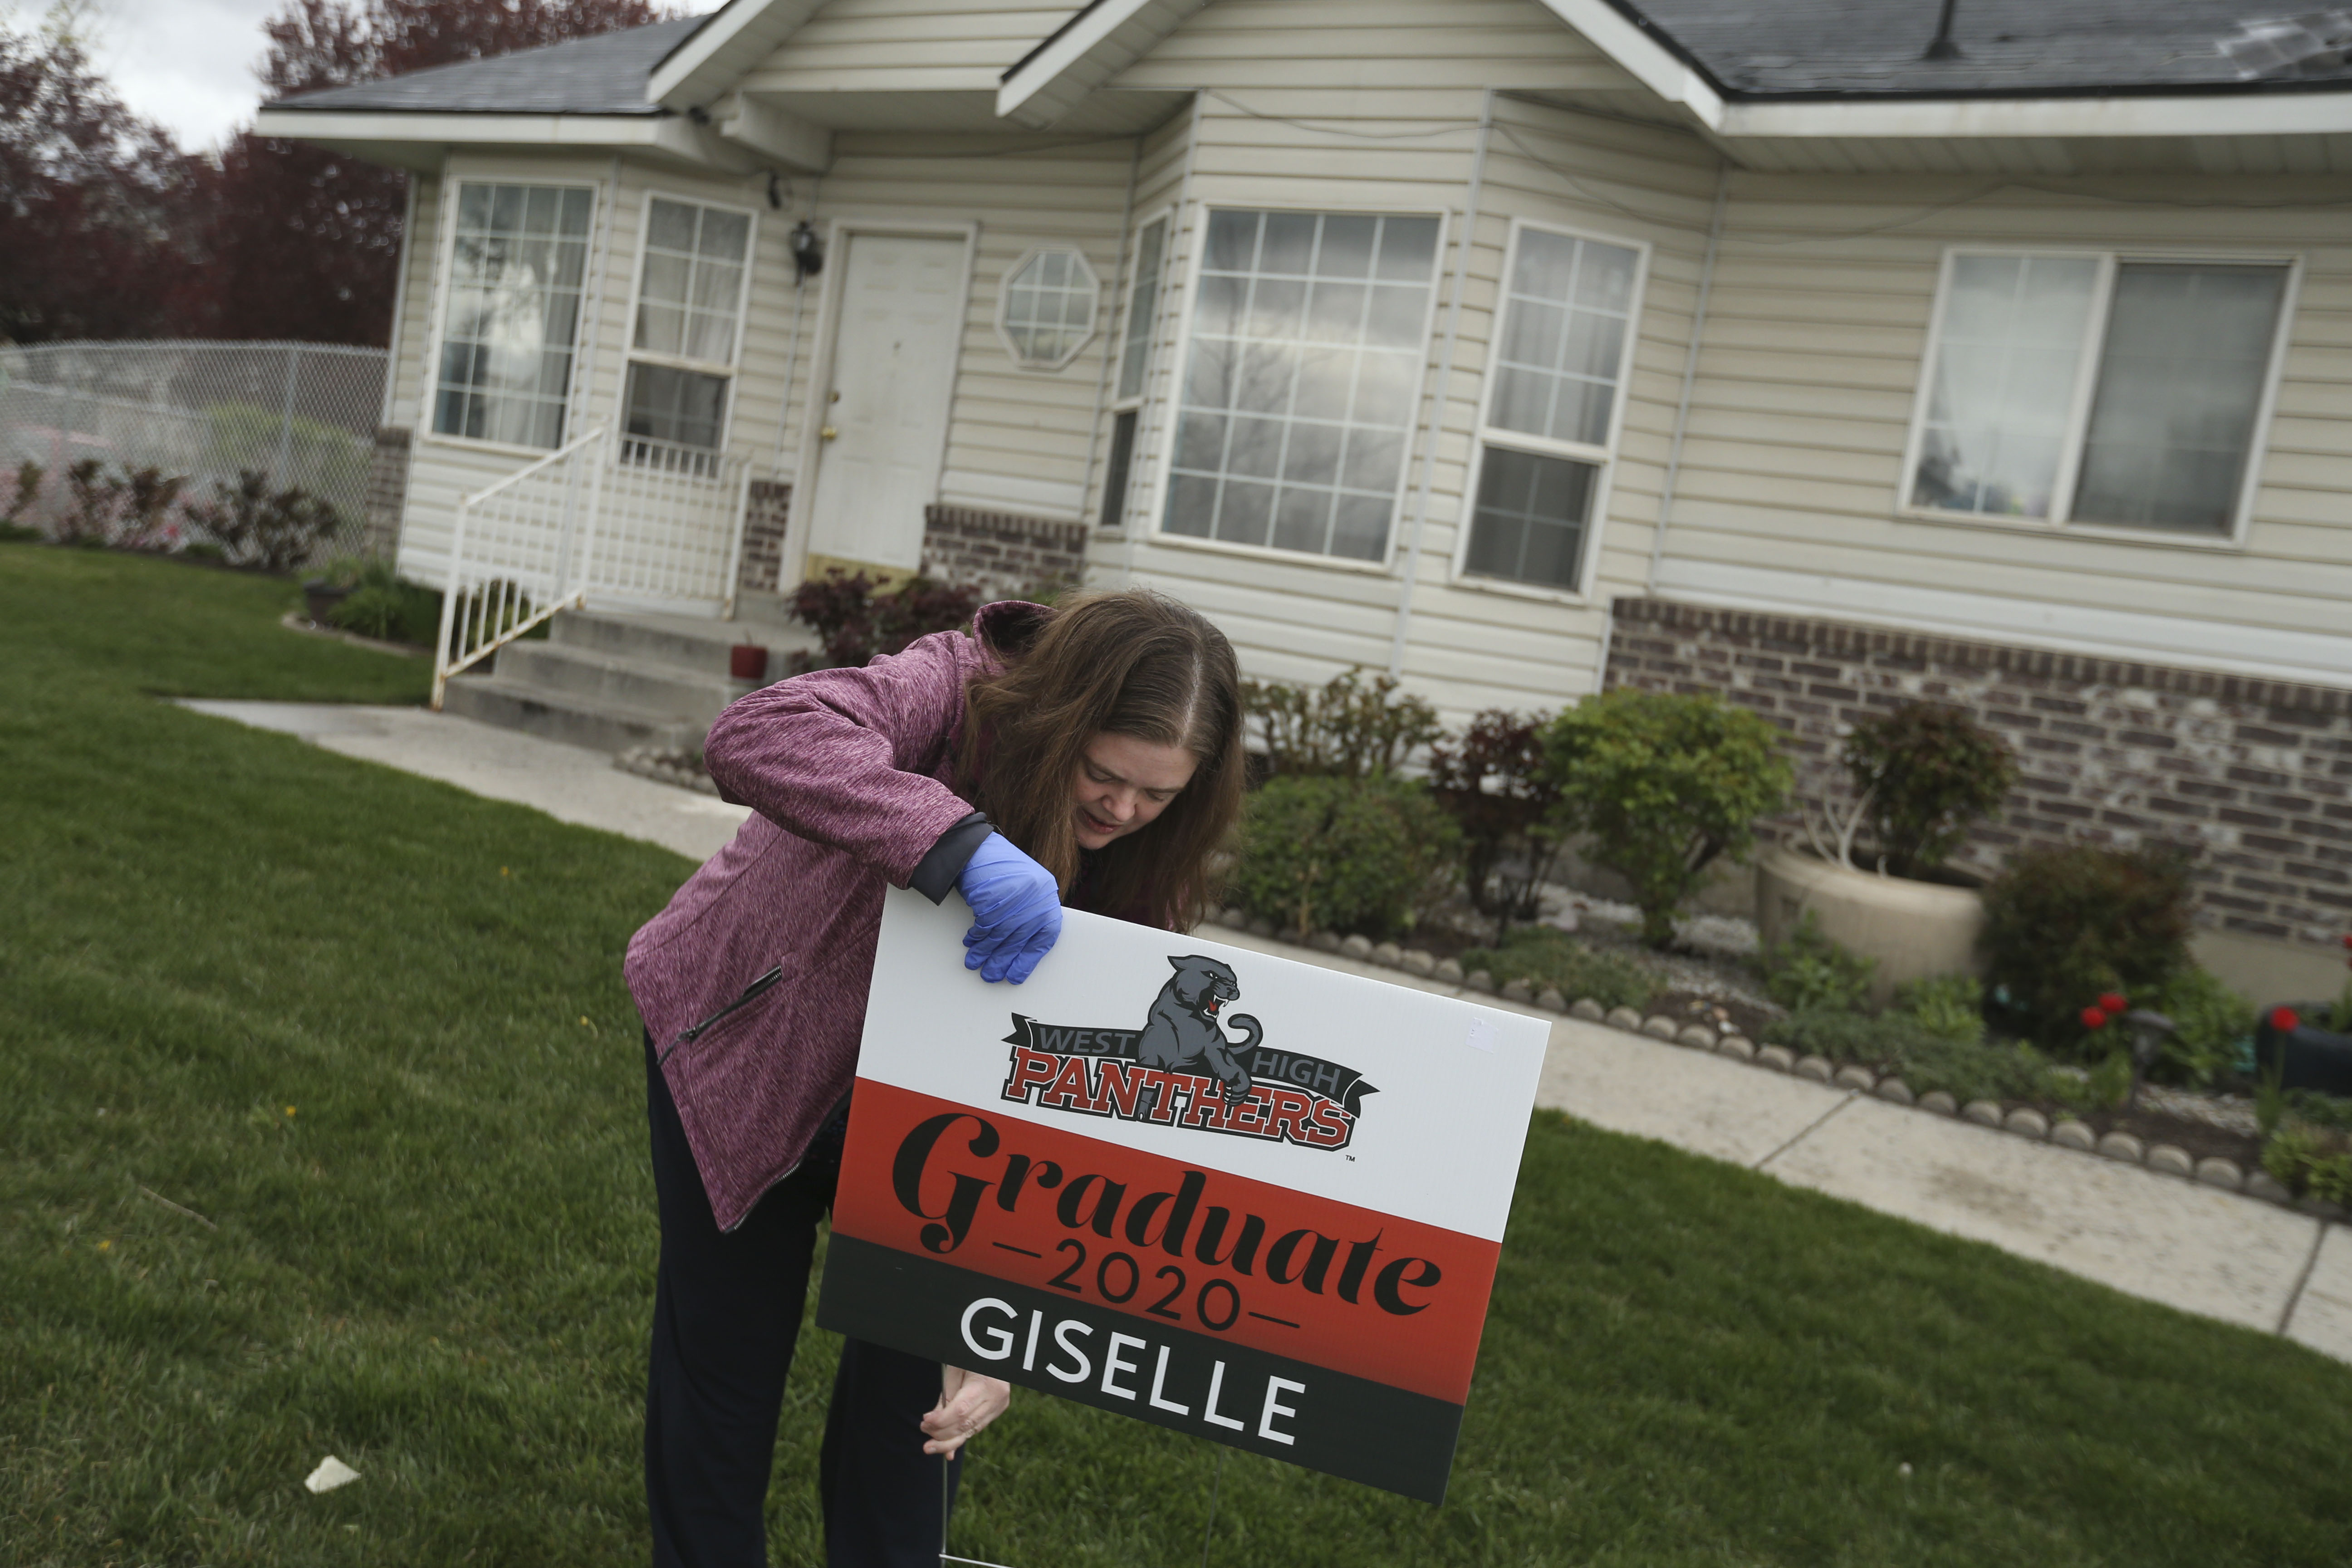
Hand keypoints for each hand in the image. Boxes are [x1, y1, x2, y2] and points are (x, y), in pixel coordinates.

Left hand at [922, 1365, 1010, 1456]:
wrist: (993, 1354)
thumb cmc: (971, 1357)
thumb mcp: (955, 1370)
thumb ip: (945, 1396)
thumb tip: (931, 1421)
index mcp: (985, 1383)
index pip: (961, 1410)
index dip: (941, 1421)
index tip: (925, 1423)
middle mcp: (996, 1398)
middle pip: (966, 1424)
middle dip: (942, 1435)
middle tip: (925, 1438)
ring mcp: (999, 1405)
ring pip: (971, 1431)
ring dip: (949, 1442)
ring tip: (931, 1447)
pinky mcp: (998, 1410)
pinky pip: (976, 1428)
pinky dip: (960, 1437)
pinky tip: (948, 1451)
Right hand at [956, 832, 1061, 983]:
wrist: (975, 847)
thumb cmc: (1001, 869)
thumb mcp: (1024, 888)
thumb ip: (1028, 913)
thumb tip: (1021, 949)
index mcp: (1046, 894)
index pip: (1046, 935)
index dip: (1030, 958)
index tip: (1017, 974)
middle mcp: (1034, 896)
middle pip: (1020, 939)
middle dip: (1003, 960)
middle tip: (993, 975)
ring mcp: (1013, 896)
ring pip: (1000, 936)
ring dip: (986, 953)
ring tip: (977, 964)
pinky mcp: (992, 896)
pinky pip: (985, 927)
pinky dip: (977, 938)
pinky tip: (972, 944)